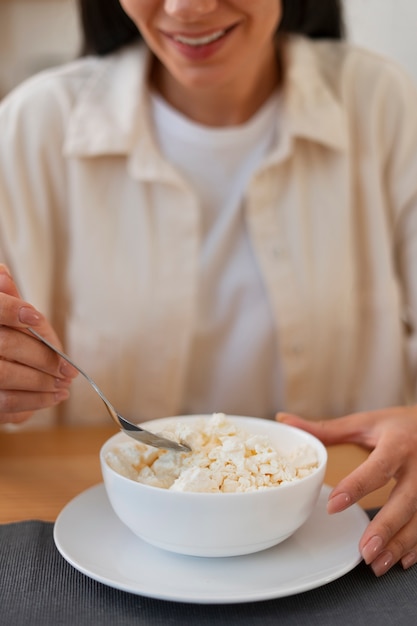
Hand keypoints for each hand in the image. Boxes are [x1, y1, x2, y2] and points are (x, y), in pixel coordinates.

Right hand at [0, 264, 77, 423]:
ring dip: (43, 381)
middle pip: (6, 345)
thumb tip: (3, 274)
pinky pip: (7, 403)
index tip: (34, 316)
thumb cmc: (4, 340)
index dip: (11, 310)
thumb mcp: (3, 315)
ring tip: (65, 383)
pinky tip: (54, 396)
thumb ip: (6, 299)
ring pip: (6, 376)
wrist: (1, 375)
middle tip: (68, 367)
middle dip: (43, 357)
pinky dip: (36, 401)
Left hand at [277, 408, 416, 575]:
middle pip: (404, 501)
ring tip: (376, 563)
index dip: (356, 487)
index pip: (377, 468)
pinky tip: (400, 560)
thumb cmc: (397, 425)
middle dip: (385, 527)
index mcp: (397, 444)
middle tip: (365, 550)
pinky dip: (416, 545)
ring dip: (399, 543)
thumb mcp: (364, 423)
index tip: (334, 506)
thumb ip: (326, 429)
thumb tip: (284, 420)